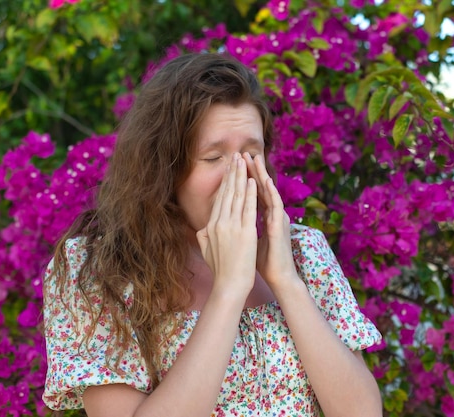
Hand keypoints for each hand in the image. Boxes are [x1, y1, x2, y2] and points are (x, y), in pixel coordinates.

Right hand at [196, 153, 257, 297]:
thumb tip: (201, 228)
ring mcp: (232, 227)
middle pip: (227, 193)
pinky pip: (247, 208)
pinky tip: (252, 181)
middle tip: (236, 156)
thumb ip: (203, 236)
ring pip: (237, 196)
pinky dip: (250, 193)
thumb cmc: (220, 270)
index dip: (225, 182)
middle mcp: (219, 223)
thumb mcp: (206, 250)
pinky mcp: (245, 232)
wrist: (229, 285)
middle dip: (232, 173)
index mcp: (211, 226)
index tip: (229, 169)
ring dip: (241, 177)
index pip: (219, 199)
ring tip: (244, 161)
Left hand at [243, 153, 298, 288]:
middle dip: (251, 170)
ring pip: (269, 191)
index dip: (242, 179)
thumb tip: (225, 226)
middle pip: (259, 188)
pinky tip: (264, 180)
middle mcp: (272, 214)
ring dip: (262, 174)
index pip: (250, 194)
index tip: (233, 166)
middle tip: (242, 153)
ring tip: (254, 158)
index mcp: (263, 217)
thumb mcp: (246, 242)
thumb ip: (238, 230)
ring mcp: (277, 218)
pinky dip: (270, 192)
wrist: (278, 277)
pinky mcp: (280, 226)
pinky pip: (275, 205)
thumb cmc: (262, 262)